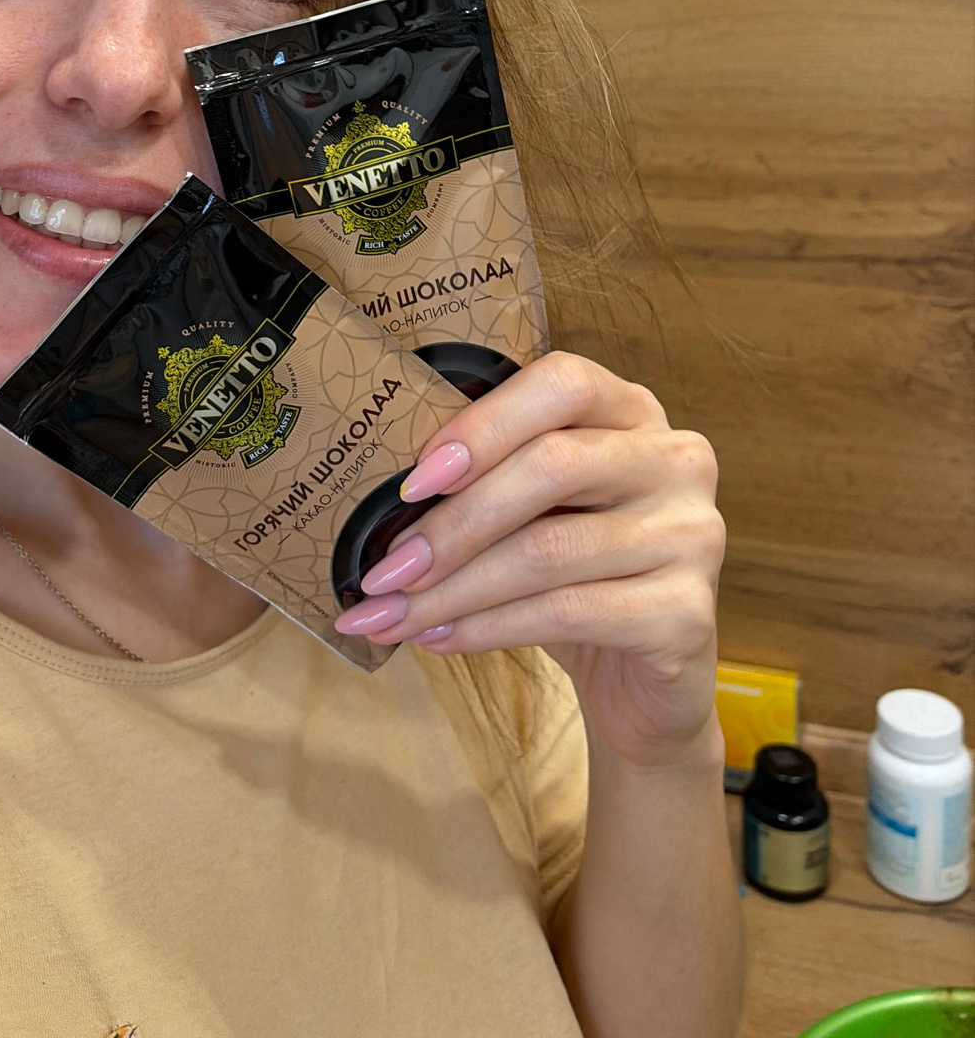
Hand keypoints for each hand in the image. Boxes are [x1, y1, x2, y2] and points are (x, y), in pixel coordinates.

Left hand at [335, 353, 725, 769]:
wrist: (643, 687)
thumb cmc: (573, 577)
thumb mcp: (533, 512)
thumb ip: (487, 481)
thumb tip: (378, 500)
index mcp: (632, 411)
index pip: (562, 384)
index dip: (483, 424)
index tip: (411, 482)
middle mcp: (676, 460)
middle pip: (552, 466)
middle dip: (452, 522)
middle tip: (382, 570)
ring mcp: (693, 534)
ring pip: (548, 550)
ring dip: (453, 589)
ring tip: (390, 616)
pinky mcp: (688, 613)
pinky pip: (568, 613)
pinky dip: (487, 628)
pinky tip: (439, 640)